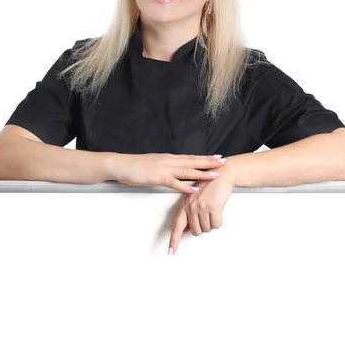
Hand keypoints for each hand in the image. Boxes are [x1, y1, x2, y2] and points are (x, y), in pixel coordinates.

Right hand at [109, 152, 226, 193]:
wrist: (121, 164)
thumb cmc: (135, 166)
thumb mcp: (153, 163)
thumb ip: (165, 166)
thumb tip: (174, 169)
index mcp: (168, 158)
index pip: (190, 157)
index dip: (204, 158)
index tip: (217, 157)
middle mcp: (169, 161)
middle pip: (193, 161)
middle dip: (209, 162)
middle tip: (223, 162)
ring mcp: (164, 168)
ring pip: (187, 170)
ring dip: (202, 172)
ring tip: (215, 174)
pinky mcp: (157, 177)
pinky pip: (174, 182)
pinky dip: (185, 185)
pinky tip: (195, 188)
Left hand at [168, 167, 235, 254]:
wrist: (222, 174)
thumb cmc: (209, 185)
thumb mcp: (194, 197)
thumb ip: (189, 212)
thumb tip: (187, 228)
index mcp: (184, 205)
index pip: (176, 226)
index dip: (174, 240)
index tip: (171, 251)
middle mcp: (191, 207)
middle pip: (195, 231)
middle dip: (202, 227)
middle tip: (206, 216)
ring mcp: (202, 207)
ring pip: (206, 229)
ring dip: (211, 223)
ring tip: (212, 210)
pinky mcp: (213, 208)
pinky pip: (216, 225)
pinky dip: (219, 221)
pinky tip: (218, 210)